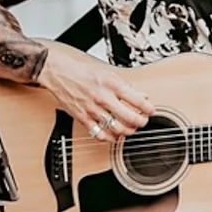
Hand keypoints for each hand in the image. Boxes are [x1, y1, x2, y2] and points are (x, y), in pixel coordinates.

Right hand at [36, 47, 153, 140]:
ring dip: (127, 132)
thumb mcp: (109, 74)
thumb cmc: (84, 73)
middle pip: (129, 118)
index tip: (151, 111)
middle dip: (140, 123)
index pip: (137, 100)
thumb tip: (142, 96)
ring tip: (130, 129)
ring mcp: (93, 110)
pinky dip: (109, 138)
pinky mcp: (82, 118)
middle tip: (142, 122)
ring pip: (116, 129)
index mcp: (112, 85)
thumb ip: (126, 86)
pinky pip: (99, 134)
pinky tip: (113, 135)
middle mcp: (103, 98)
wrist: (60, 74)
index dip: (148, 108)